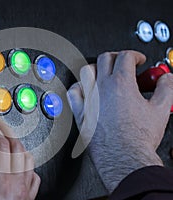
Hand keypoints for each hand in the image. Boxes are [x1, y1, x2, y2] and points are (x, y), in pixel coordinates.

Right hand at [0, 116, 40, 199]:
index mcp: (1, 185)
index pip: (0, 145)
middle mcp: (17, 186)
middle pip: (17, 146)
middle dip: (4, 130)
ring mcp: (26, 192)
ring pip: (28, 157)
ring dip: (15, 144)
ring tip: (3, 139)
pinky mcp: (29, 197)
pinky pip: (33, 173)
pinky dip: (24, 162)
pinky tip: (15, 161)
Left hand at [67, 51, 172, 191]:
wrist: (124, 157)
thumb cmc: (138, 137)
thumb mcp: (160, 109)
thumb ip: (165, 89)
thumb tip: (167, 79)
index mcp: (121, 83)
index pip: (125, 56)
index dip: (134, 55)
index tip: (138, 60)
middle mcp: (101, 88)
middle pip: (104, 59)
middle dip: (116, 57)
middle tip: (123, 63)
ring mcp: (88, 100)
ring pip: (86, 72)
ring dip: (97, 68)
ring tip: (105, 74)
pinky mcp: (80, 113)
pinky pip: (73, 92)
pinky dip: (79, 87)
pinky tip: (86, 90)